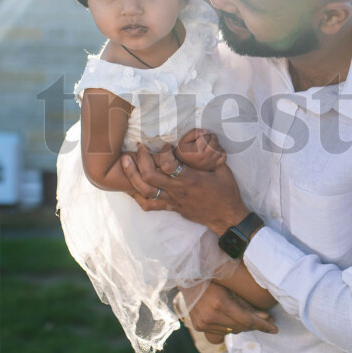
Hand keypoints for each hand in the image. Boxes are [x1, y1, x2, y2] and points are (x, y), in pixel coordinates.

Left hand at [121, 146, 247, 234]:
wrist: (225, 216)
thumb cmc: (226, 191)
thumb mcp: (223, 169)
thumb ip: (212, 153)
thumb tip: (206, 135)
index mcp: (191, 179)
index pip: (168, 165)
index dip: (163, 152)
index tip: (166, 144)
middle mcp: (178, 190)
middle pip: (149, 176)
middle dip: (140, 159)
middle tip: (139, 147)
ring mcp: (172, 200)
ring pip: (145, 190)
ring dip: (132, 175)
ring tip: (126, 161)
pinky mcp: (170, 208)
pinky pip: (149, 205)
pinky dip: (137, 196)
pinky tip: (131, 186)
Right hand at [173, 128, 225, 170]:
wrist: (183, 164)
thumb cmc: (184, 150)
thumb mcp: (184, 140)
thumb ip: (193, 133)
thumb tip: (206, 131)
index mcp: (197, 151)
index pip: (206, 137)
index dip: (204, 135)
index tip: (200, 137)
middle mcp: (204, 158)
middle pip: (214, 142)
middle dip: (212, 137)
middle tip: (208, 138)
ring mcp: (210, 162)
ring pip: (219, 149)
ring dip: (216, 144)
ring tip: (210, 145)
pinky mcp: (214, 166)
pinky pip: (223, 157)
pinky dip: (221, 152)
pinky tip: (215, 151)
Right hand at [182, 283, 277, 342]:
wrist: (189, 278)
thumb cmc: (214, 278)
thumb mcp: (233, 287)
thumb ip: (248, 304)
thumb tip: (266, 317)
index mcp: (221, 303)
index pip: (248, 320)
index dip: (263, 325)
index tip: (275, 329)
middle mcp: (211, 316)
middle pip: (241, 327)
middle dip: (255, 325)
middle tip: (267, 321)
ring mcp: (203, 323)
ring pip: (232, 331)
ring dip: (242, 326)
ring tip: (248, 316)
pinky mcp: (199, 327)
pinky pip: (221, 332)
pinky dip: (230, 326)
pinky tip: (232, 318)